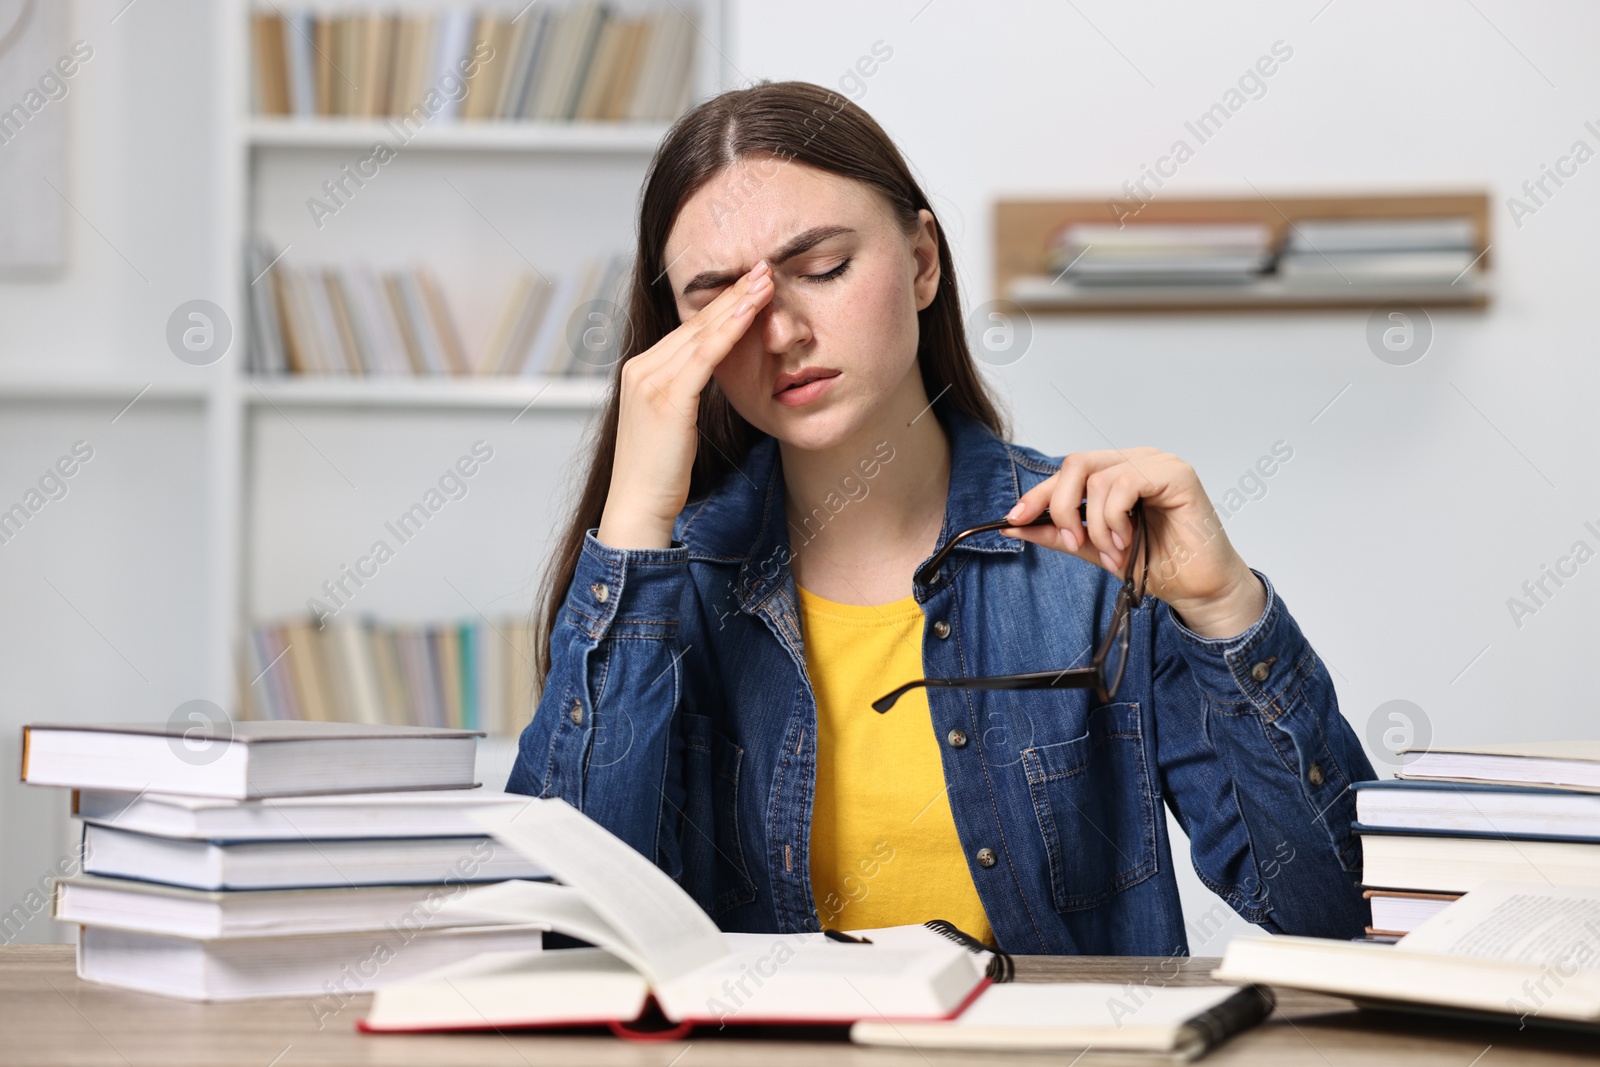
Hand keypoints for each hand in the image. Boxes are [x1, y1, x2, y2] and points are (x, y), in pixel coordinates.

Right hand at [596, 260, 774, 549]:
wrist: (638, 506)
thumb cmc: (660, 473)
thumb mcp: (674, 424)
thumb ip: (687, 393)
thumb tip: (713, 376)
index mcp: (641, 371)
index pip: (687, 331)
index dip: (720, 306)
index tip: (748, 285)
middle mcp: (641, 368)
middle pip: (694, 324)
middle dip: (731, 295)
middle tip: (761, 268)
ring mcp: (650, 381)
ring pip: (700, 334)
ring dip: (736, 305)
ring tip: (764, 281)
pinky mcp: (667, 397)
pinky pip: (704, 356)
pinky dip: (730, 331)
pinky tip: (751, 313)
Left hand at [999, 448, 1266, 638]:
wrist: (1199, 589)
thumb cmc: (1158, 565)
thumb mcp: (1096, 549)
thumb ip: (1060, 533)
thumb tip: (1017, 525)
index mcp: (1118, 472)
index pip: (1068, 471)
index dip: (1038, 493)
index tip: (1015, 519)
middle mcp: (1137, 460)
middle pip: (1076, 464)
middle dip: (1062, 505)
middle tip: (1071, 540)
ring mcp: (1158, 463)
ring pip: (1099, 479)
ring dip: (1097, 525)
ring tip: (1114, 552)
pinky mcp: (1176, 474)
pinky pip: (1125, 484)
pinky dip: (1116, 517)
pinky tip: (1128, 540)